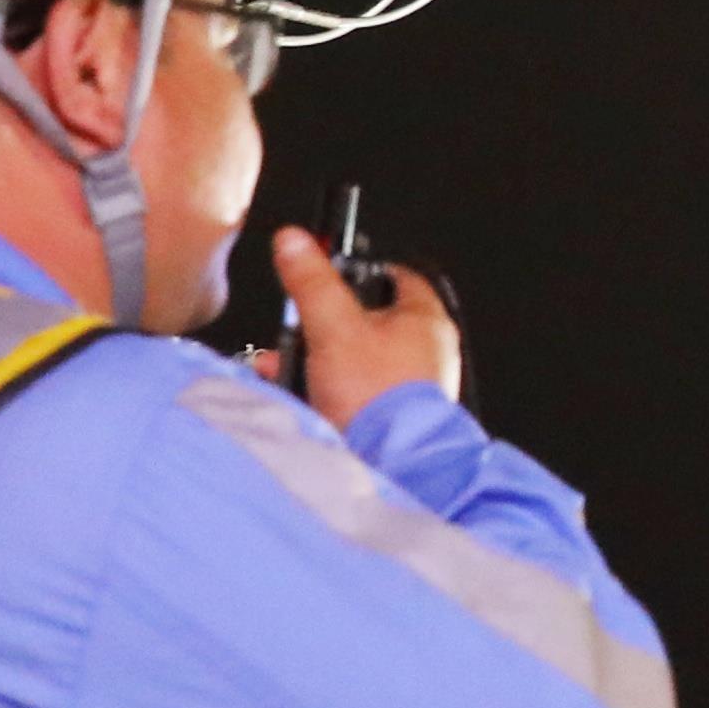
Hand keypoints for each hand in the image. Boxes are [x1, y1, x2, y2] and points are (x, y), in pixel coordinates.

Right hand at [268, 224, 463, 431]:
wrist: (392, 465)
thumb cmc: (379, 398)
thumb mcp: (334, 327)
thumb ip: (313, 282)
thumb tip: (296, 242)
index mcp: (425, 320)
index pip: (398, 277)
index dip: (362, 270)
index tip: (335, 270)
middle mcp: (424, 353)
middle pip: (365, 323)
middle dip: (320, 327)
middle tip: (296, 332)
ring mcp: (409, 388)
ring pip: (352, 361)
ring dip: (313, 363)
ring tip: (284, 369)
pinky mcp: (390, 419)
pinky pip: (352, 395)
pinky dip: (322, 393)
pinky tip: (295, 397)